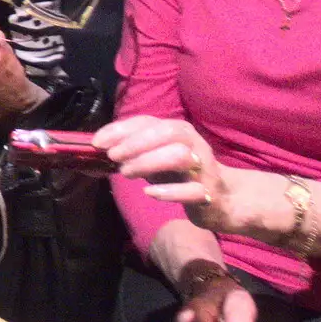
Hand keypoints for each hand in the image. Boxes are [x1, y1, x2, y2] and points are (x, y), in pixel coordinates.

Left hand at [93, 115, 229, 230]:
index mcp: (176, 130)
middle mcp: (192, 143)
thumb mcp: (155, 158)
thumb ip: (131, 150)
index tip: (97, 142)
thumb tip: (97, 148)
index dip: (120, 129)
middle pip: (165, 132)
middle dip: (135, 143)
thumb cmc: (180, 174)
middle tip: (113, 157)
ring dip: (148, 163)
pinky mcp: (210, 193)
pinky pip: (192, 190)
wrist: (223, 200)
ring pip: (178, 156)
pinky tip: (150, 193)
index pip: (147, 121)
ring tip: (127, 173)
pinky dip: (169, 191)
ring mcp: (203, 167)